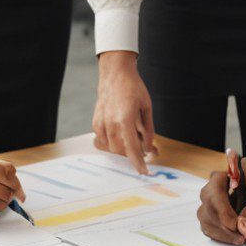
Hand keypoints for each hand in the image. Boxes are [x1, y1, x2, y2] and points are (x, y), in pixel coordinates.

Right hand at [92, 51, 157, 172]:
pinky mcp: (96, 122)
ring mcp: (101, 123)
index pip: (131, 148)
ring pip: (112, 148)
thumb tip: (149, 148)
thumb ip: (148, 130)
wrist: (115, 74)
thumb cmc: (133, 87)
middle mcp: (110, 123)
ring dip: (124, 149)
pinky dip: (113, 142)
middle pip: (122, 150)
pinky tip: (122, 134)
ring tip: (135, 139)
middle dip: (134, 154)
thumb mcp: (146, 107)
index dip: (138, 162)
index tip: (144, 172)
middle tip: (148, 150)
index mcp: (125, 119)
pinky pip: (103, 141)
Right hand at [197, 141, 245, 244]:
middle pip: (208, 204)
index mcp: (233, 173)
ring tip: (242, 240)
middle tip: (242, 237)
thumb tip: (242, 228)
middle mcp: (223, 186)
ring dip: (221, 231)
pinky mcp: (224, 213)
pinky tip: (237, 239)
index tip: (235, 224)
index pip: (216, 187)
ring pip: (207, 216)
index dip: (221, 207)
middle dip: (221, 223)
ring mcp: (221, 199)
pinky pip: (212, 225)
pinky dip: (222, 235)